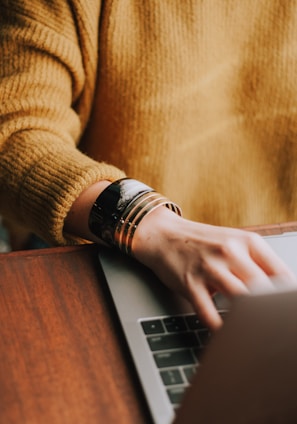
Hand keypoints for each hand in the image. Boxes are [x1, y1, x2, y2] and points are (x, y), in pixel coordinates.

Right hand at [132, 207, 296, 329]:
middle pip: (263, 289)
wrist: (164, 235)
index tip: (286, 315)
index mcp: (248, 242)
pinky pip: (209, 313)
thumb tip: (281, 295)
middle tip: (273, 327)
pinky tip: (225, 334)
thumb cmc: (202, 243)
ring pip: (240, 300)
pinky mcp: (189, 283)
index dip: (287, 299)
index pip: (281, 274)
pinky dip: (220, 329)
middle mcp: (230, 252)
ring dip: (248, 321)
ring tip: (253, 334)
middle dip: (271, 312)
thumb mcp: (234, 243)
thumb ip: (257, 264)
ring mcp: (209, 267)